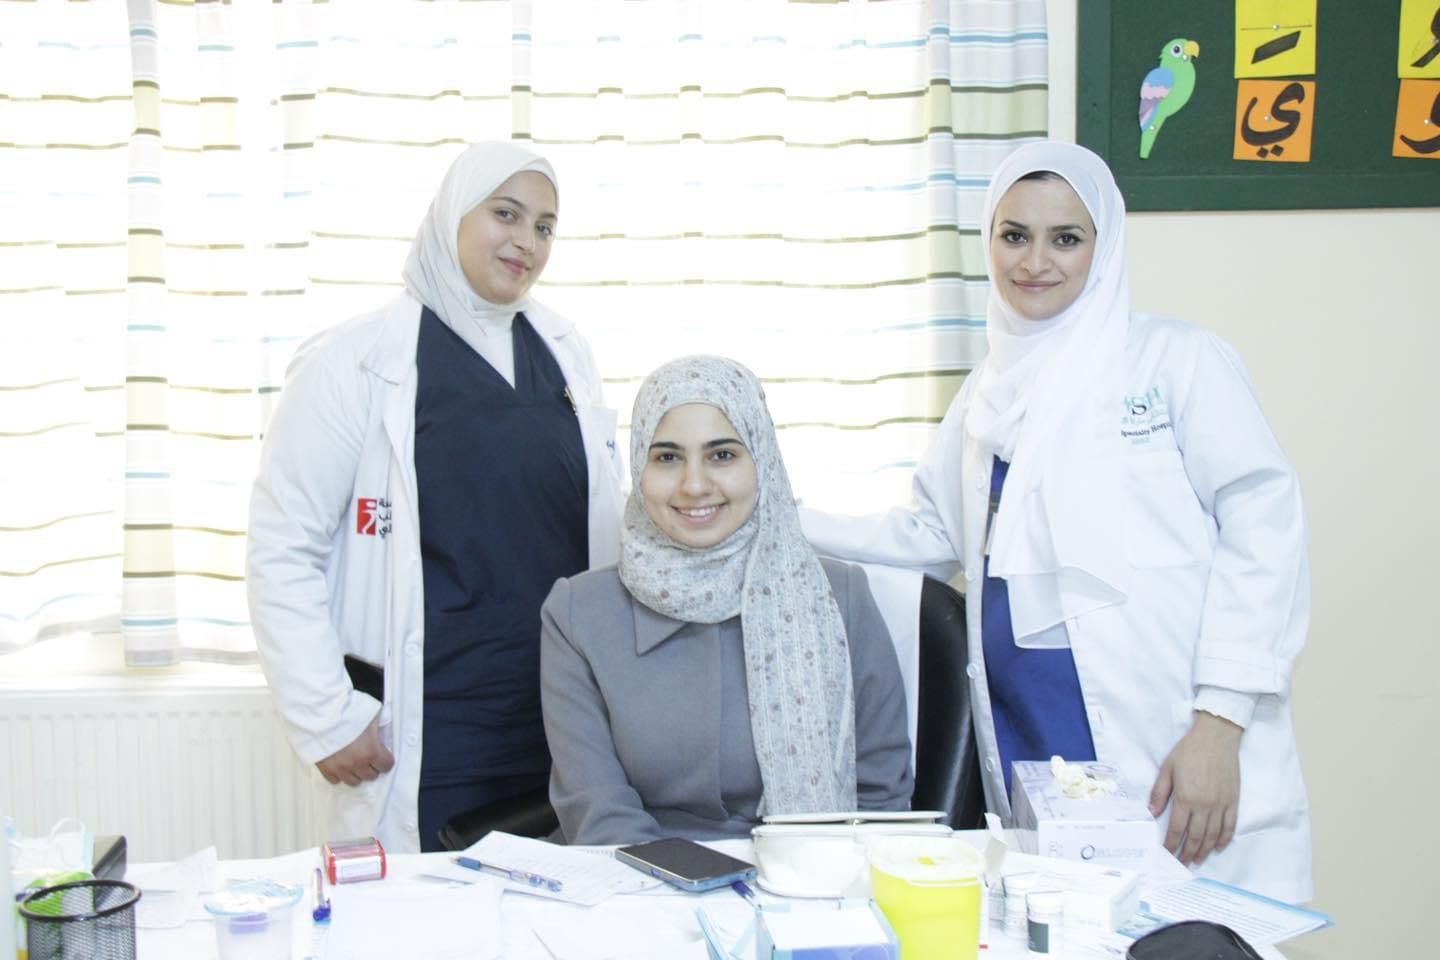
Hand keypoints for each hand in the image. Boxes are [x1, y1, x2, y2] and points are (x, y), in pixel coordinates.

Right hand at [316, 716, 394, 786]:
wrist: (320, 714)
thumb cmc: (346, 711)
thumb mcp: (371, 713)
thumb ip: (379, 725)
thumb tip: (382, 728)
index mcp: (371, 751)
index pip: (386, 765)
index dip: (385, 759)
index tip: (382, 755)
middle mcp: (357, 764)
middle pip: (371, 775)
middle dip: (372, 766)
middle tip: (368, 756)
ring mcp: (340, 768)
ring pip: (354, 782)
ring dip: (356, 773)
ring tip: (354, 762)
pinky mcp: (325, 769)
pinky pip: (336, 780)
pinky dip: (339, 775)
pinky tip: (340, 765)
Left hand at [1148, 711, 1242, 865]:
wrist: (1216, 738)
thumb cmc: (1188, 751)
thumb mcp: (1167, 768)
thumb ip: (1160, 792)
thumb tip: (1152, 813)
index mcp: (1185, 798)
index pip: (1176, 829)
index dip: (1171, 844)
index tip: (1167, 854)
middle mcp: (1204, 805)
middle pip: (1195, 837)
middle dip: (1187, 852)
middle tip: (1181, 863)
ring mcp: (1220, 805)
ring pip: (1213, 835)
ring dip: (1204, 850)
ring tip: (1197, 860)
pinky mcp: (1233, 801)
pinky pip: (1230, 826)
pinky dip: (1224, 839)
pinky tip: (1218, 847)